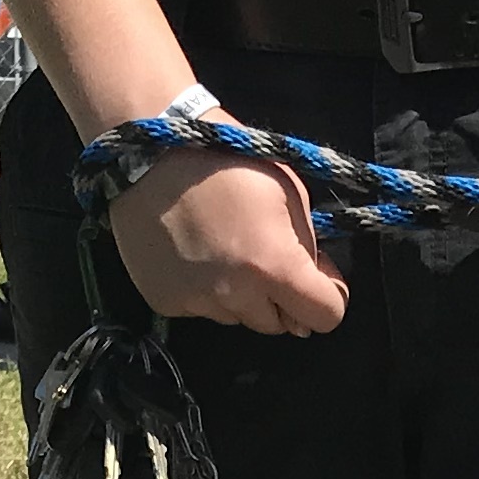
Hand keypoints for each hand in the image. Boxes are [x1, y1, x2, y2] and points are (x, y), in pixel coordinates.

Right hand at [109, 139, 348, 334]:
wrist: (149, 154)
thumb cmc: (227, 162)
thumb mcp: (288, 191)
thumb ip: (310, 243)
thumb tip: (321, 278)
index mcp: (274, 267)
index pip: (326, 317)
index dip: (329, 297)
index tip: (319, 280)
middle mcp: (236, 296)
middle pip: (280, 323)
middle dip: (282, 297)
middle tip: (266, 257)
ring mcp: (197, 303)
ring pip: (240, 318)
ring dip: (243, 296)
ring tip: (226, 251)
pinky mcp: (165, 302)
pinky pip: (202, 310)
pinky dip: (206, 292)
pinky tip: (195, 254)